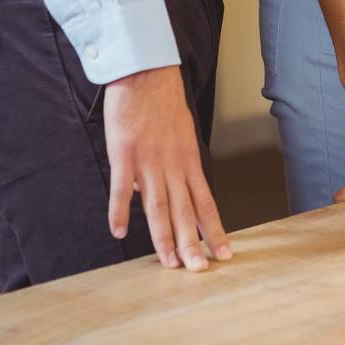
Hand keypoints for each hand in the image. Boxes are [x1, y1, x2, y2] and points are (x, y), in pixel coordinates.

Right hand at [104, 64, 231, 269]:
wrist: (147, 73)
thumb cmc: (163, 105)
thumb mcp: (182, 136)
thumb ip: (179, 165)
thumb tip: (174, 193)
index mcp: (189, 161)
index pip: (206, 202)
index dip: (215, 230)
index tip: (224, 254)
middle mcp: (173, 165)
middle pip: (185, 211)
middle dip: (193, 243)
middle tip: (200, 270)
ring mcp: (149, 161)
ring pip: (159, 206)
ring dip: (164, 237)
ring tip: (170, 263)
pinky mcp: (125, 153)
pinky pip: (122, 187)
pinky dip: (121, 210)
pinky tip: (120, 232)